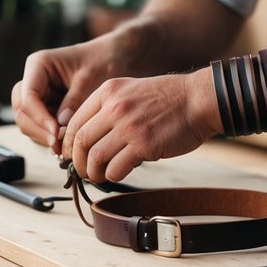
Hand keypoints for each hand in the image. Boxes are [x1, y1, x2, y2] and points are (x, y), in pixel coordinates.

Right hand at [11, 38, 120, 152]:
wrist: (114, 58)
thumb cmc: (103, 61)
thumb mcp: (90, 79)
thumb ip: (74, 101)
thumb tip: (60, 126)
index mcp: (38, 65)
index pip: (28, 96)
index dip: (39, 118)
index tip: (56, 133)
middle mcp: (33, 80)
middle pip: (22, 112)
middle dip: (39, 130)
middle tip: (60, 145)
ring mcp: (38, 96)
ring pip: (29, 123)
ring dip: (45, 136)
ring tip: (67, 145)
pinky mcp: (47, 108)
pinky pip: (41, 127)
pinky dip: (51, 137)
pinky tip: (68, 143)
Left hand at [61, 69, 222, 181]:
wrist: (198, 99)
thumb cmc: (168, 99)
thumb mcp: (131, 90)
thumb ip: (109, 107)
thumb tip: (88, 136)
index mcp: (108, 92)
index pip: (75, 121)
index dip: (68, 143)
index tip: (71, 155)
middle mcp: (114, 107)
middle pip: (80, 141)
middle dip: (77, 161)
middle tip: (83, 171)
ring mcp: (129, 126)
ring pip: (95, 157)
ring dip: (93, 172)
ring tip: (99, 176)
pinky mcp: (144, 144)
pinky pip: (116, 167)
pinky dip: (112, 175)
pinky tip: (117, 174)